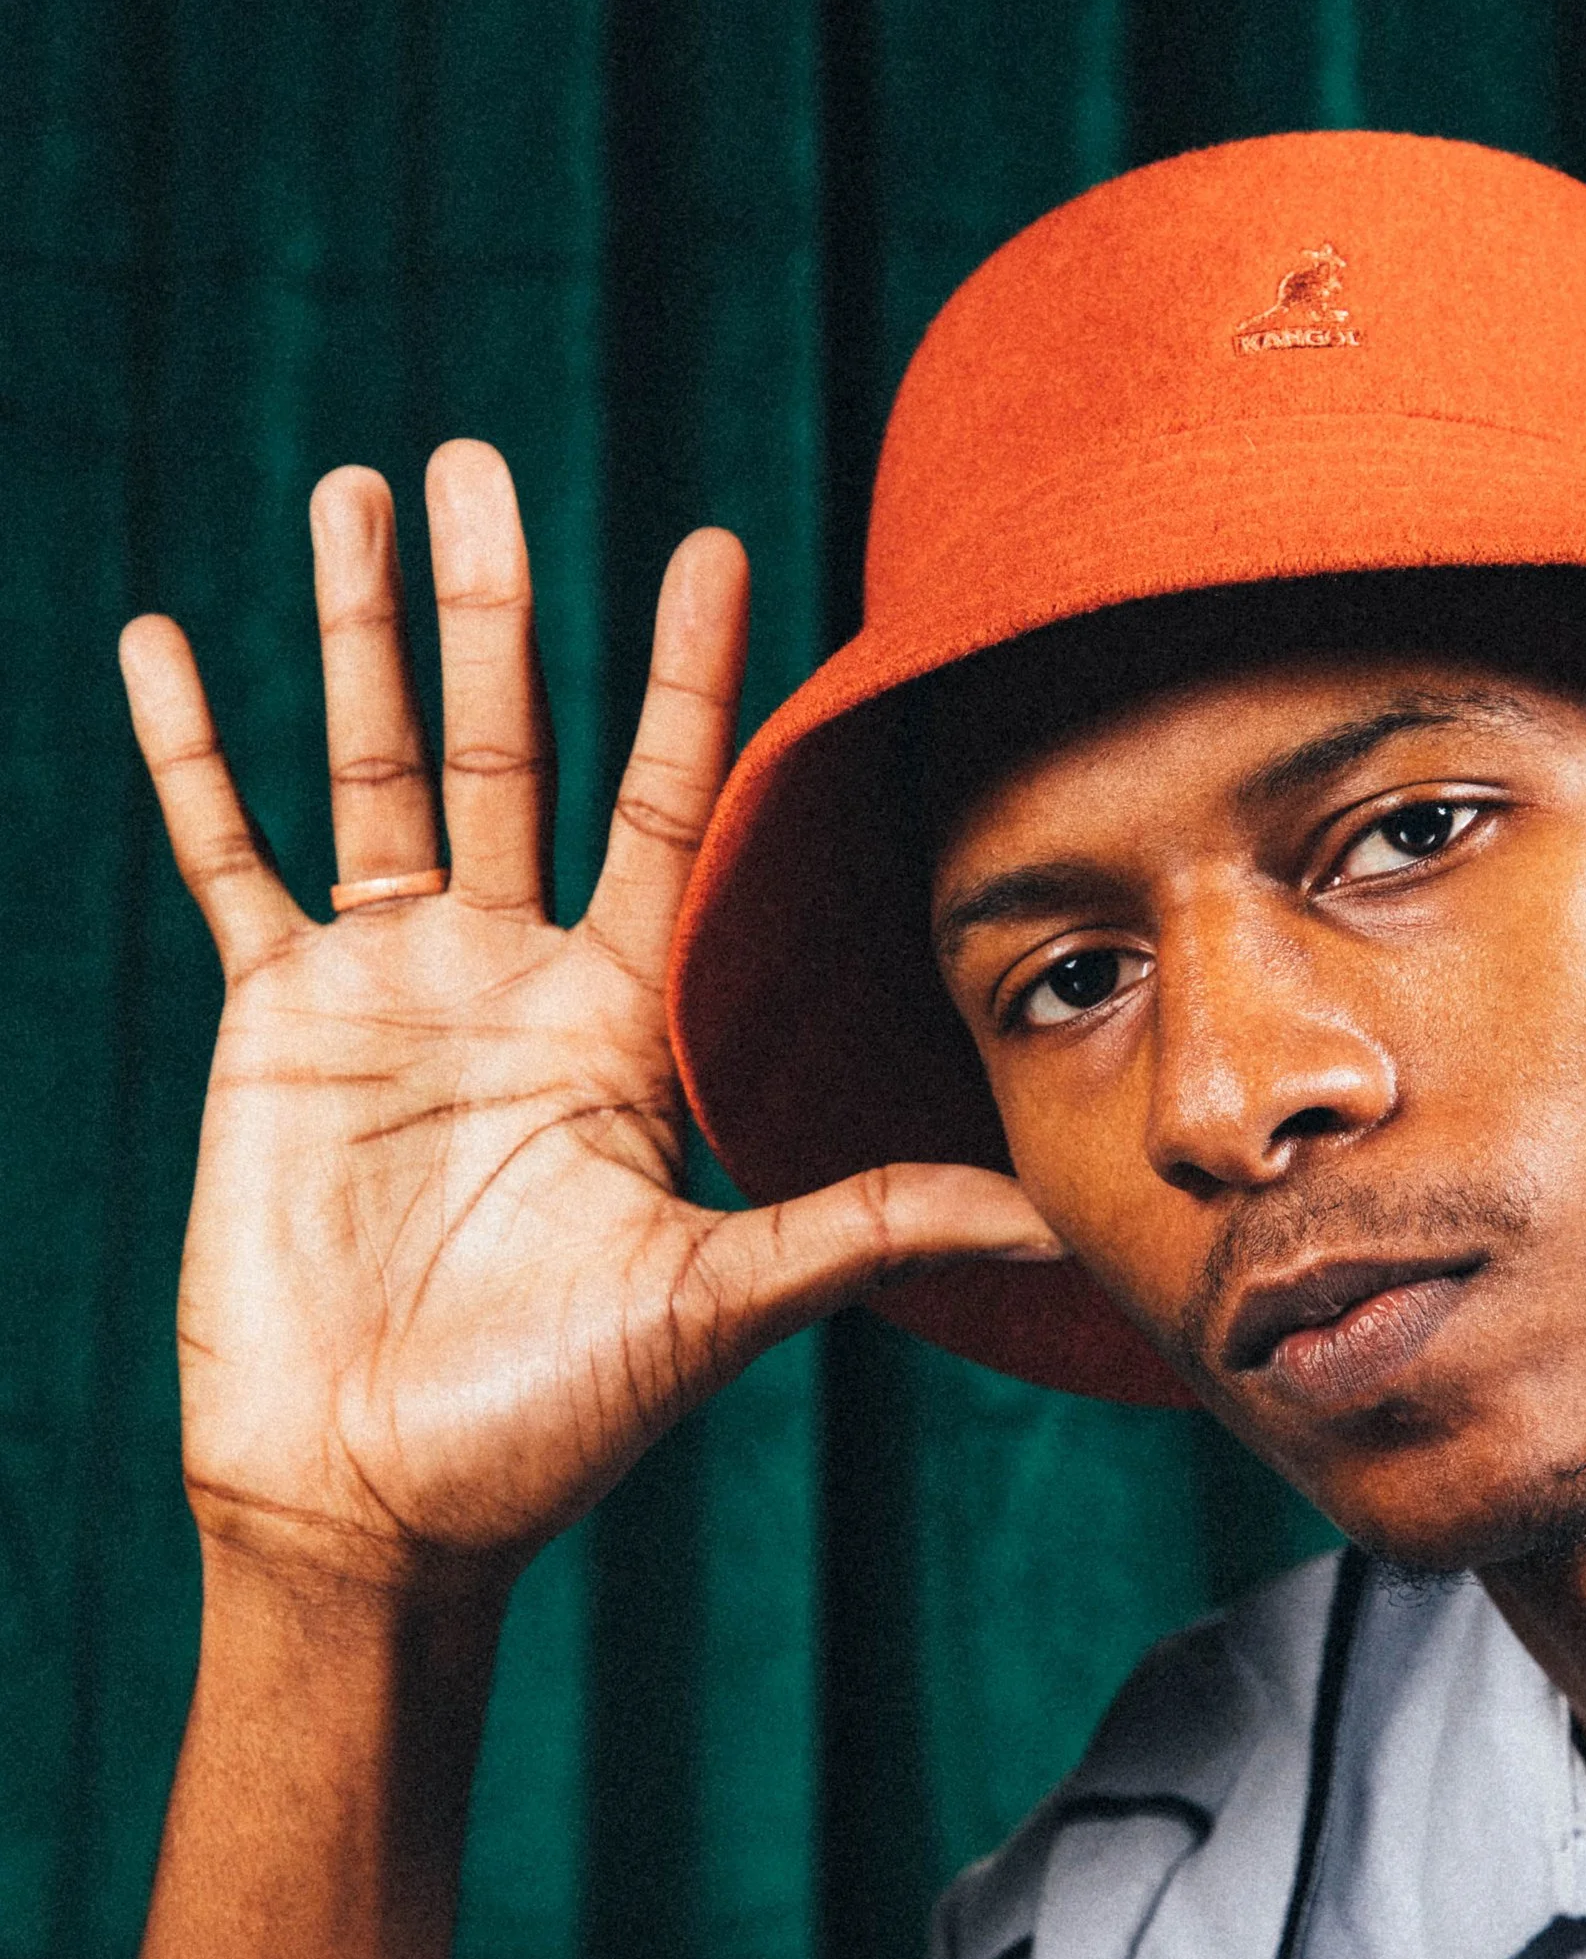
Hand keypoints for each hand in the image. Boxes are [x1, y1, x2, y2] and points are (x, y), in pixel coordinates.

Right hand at [124, 441, 1057, 1596]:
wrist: (380, 1499)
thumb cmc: (552, 1420)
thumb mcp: (724, 1297)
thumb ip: (868, 1225)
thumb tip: (1050, 1214)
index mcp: (624, 1023)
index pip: (669, 811)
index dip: (691, 684)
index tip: (723, 547)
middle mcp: (511, 979)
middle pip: (511, 749)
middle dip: (499, 610)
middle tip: (489, 459)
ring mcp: (387, 989)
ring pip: (368, 766)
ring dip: (357, 633)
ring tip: (356, 485)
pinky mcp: (273, 1024)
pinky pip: (225, 858)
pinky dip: (192, 756)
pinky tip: (162, 642)